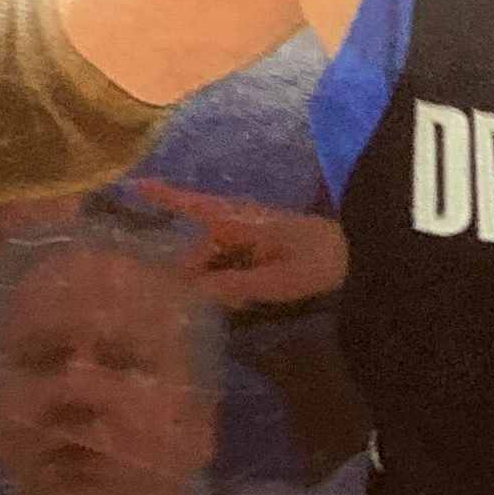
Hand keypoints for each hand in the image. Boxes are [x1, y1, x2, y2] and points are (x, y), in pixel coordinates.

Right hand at [120, 183, 348, 310]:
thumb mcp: (279, 279)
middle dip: (186, 271)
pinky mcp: (262, 250)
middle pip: (199, 248)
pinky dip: (224, 282)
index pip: (194, 206)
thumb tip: (194, 291)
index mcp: (241, 221)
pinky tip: (228, 304)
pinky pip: (231, 265)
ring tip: (209, 308)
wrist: (361, 253)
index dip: (164, 197)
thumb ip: (237, 285)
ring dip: (208, 281)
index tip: (132, 187)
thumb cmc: (321, 261)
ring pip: (214, 260)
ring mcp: (252, 237)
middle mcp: (241, 224)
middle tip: (175, 301)